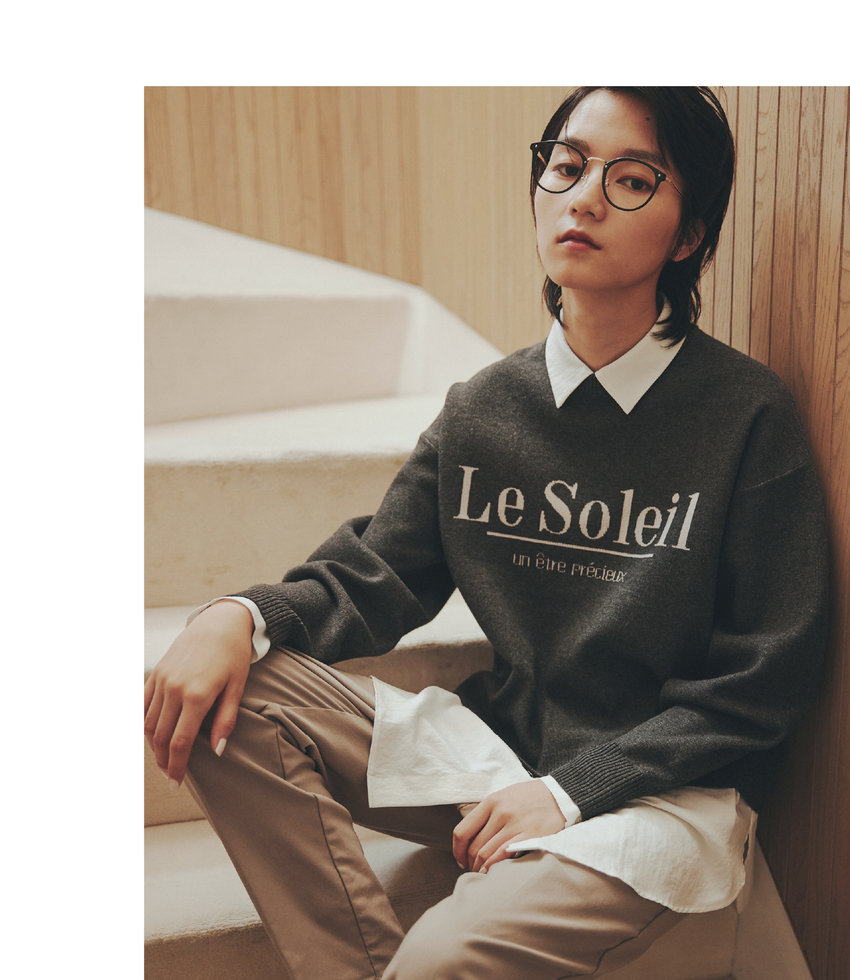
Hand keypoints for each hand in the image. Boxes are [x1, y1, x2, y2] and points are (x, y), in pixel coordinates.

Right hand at [144, 600, 253, 786]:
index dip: (177, 767)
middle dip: (164, 761)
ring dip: (154, 745)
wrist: (220, 622)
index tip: (176, 783)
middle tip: (171, 776)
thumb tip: (216, 751)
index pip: (180, 742)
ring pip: (149, 723)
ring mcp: (162, 680)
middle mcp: (174, 689)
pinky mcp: (156, 673)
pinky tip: (153, 735)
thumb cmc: (233, 656)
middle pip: (161, 737)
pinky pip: (143, 704)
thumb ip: (225, 720)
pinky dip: (145, 723)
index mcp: (196, 695)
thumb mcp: (237, 688)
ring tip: (165, 758)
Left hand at [452, 780, 565, 872]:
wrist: (559, 795)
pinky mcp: (529, 836)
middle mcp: (500, 813)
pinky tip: (493, 872)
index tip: (460, 859)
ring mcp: (514, 825)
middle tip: (473, 869)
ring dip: (481, 868)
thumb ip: (487, 813)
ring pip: (486, 854)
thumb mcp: (503, 796)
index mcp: (490, 802)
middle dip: (470, 863)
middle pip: (474, 846)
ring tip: (483, 873)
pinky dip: (494, 867)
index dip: (457, 851)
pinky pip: (504, 856)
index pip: (462, 831)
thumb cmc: (529, 798)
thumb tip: (469, 838)